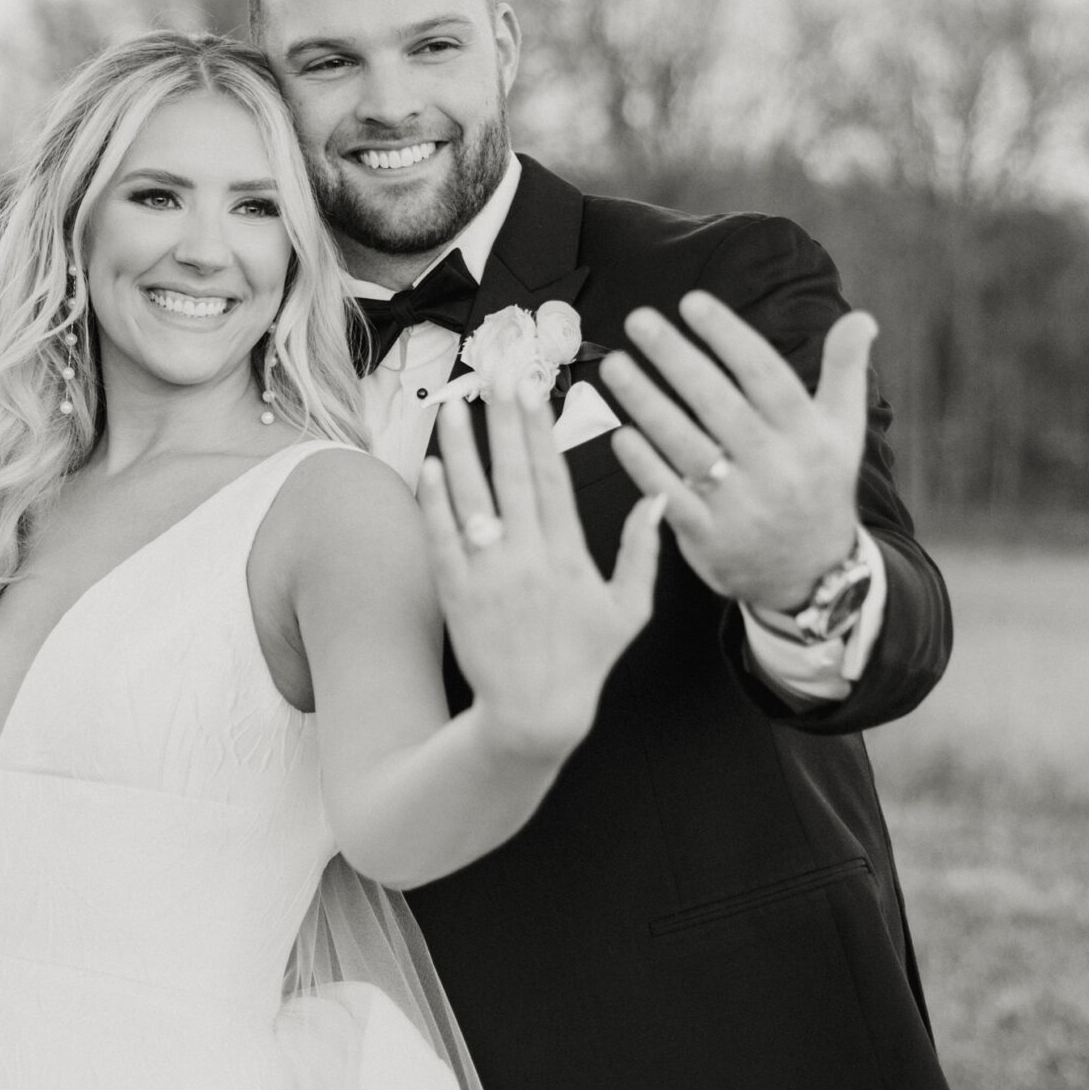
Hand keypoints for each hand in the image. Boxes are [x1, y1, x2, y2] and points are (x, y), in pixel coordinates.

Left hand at [418, 384, 664, 761]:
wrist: (534, 714)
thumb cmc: (584, 662)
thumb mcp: (629, 610)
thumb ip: (642, 552)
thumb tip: (658, 499)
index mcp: (569, 554)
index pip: (553, 476)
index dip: (540, 428)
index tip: (533, 388)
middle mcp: (528, 556)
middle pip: (513, 473)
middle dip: (503, 420)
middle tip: (495, 375)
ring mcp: (489, 573)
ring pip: (472, 497)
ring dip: (462, 448)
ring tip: (455, 405)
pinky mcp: (457, 592)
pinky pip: (442, 537)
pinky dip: (435, 501)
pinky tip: (431, 466)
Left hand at [600, 292, 871, 611]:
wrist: (812, 574)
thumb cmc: (819, 484)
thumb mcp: (843, 431)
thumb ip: (845, 372)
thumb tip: (863, 317)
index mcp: (808, 435)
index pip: (764, 375)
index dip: (728, 337)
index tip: (692, 302)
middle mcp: (776, 467)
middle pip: (718, 404)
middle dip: (676, 358)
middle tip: (638, 319)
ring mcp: (741, 504)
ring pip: (687, 446)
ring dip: (647, 404)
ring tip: (615, 366)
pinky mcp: (709, 536)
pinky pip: (670, 495)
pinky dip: (644, 465)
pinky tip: (618, 432)